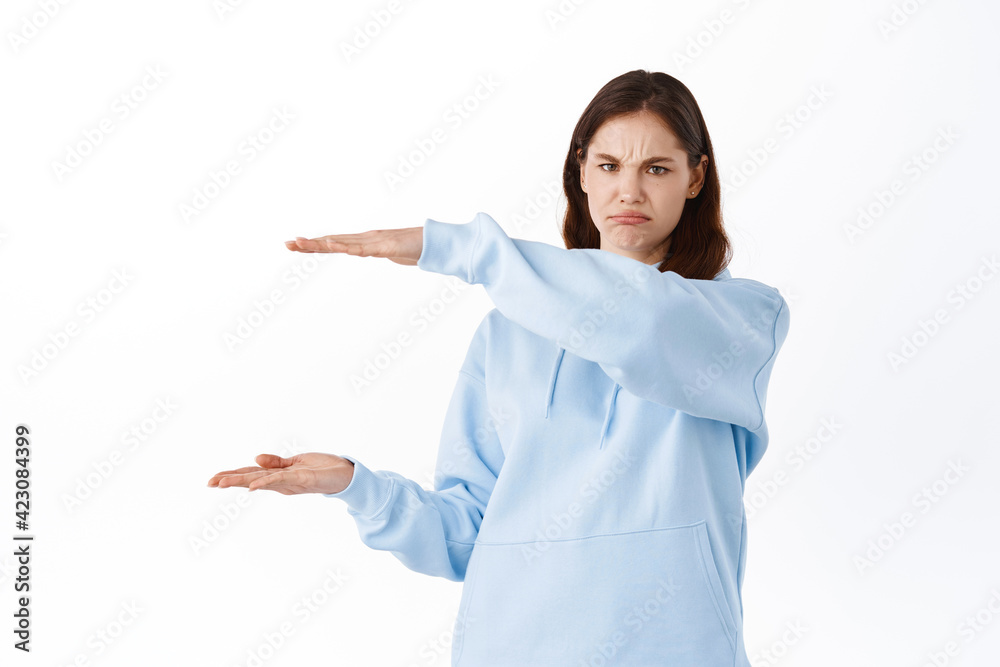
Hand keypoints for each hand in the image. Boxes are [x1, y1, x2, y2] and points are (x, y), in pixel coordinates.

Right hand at [206, 453, 354, 494]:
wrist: (345, 475)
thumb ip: (275, 462)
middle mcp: (281, 482)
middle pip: (251, 478)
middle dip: (230, 480)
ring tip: (222, 483)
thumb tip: (255, 457)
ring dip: (241, 481)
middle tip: (209, 483)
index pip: (251, 474)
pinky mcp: (303, 479)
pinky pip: (281, 479)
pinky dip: (266, 482)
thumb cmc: (321, 469)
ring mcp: (290, 482)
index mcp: (278, 477)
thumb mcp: (295, 463)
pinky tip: (252, 486)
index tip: (213, 479)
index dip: (232, 476)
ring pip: (261, 480)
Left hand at [285, 226, 422, 265]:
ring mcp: (374, 241)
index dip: (313, 243)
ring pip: (342, 243)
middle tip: (287, 244)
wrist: (434, 242)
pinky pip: (363, 248)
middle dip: (309, 243)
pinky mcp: (385, 246)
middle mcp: (364, 238)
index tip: (293, 244)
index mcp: (363, 241)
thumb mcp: (389, 253)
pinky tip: (332, 245)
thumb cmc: (413, 246)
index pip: (333, 242)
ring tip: (301, 243)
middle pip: (332, 241)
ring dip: (321, 243)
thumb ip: (378, 252)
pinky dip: (346, 247)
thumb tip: (370, 252)